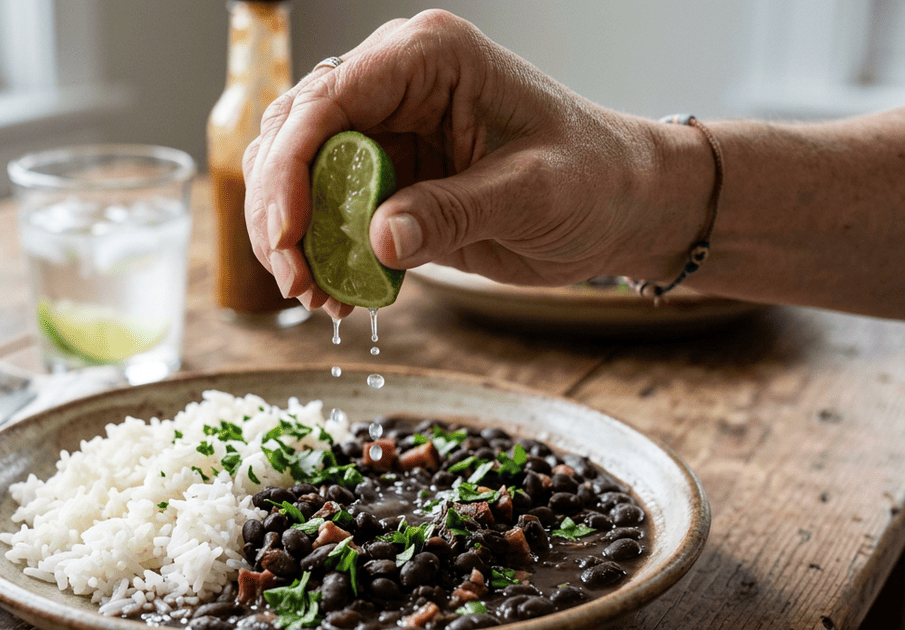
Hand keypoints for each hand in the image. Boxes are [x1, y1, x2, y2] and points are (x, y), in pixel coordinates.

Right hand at [242, 10, 703, 317]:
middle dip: (281, 211)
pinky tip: (336, 295)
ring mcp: (385, 130)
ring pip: (298, 174)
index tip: (289, 234)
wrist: (622, 206)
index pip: (329, 99)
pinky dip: (319, 255)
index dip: (292, 165)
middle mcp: (394, 84)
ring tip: (316, 296)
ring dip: (292, 239)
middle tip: (297, 279)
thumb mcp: (533, 194)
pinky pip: (327, 212)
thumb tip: (379, 241)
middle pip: (295, 135)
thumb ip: (455, 212)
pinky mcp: (386, 178)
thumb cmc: (596, 180)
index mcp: (429, 59)